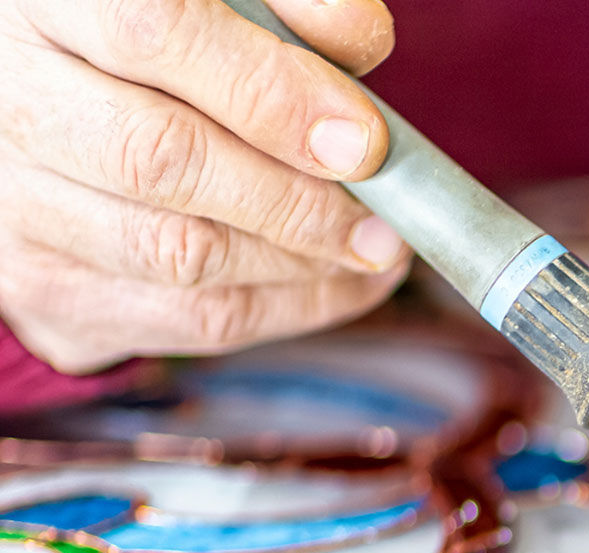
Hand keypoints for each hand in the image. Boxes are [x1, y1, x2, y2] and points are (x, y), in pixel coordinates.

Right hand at [0, 0, 408, 373]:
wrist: (60, 109)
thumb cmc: (159, 43)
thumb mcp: (220, 0)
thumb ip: (288, 4)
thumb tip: (357, 37)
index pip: (153, 31)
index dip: (269, 92)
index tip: (363, 139)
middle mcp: (11, 99)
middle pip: (160, 160)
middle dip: (295, 200)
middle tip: (385, 218)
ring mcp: (16, 203)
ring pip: (178, 253)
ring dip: (302, 263)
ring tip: (379, 248)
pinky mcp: (44, 288)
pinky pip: (187, 318)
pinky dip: (288, 306)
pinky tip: (345, 281)